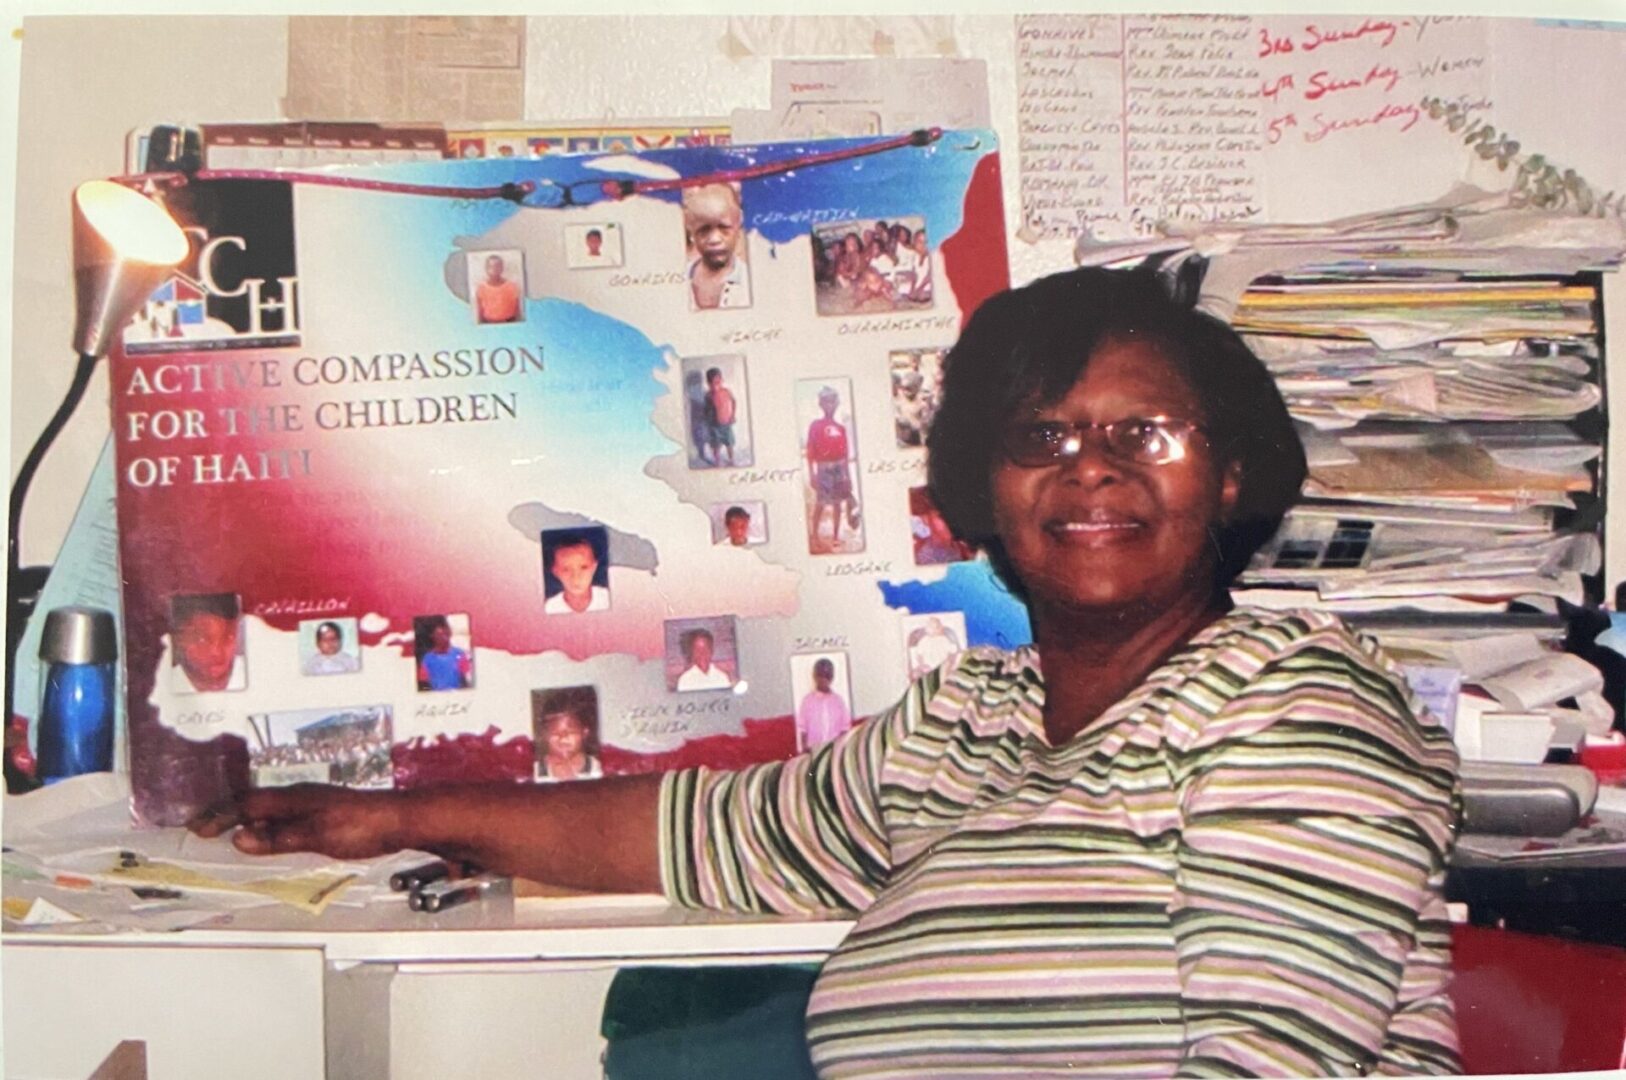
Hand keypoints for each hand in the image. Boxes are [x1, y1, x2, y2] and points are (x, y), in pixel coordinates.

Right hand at [206, 784, 407, 858]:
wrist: (401, 820)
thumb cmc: (364, 826)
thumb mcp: (317, 835)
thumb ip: (279, 838)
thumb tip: (240, 839)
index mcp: (294, 798)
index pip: (246, 805)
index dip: (220, 816)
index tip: (196, 828)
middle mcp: (301, 796)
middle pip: (253, 803)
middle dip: (225, 814)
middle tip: (202, 828)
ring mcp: (313, 803)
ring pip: (268, 809)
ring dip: (244, 819)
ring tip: (226, 831)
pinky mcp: (324, 813)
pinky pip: (283, 816)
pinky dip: (265, 826)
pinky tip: (269, 836)